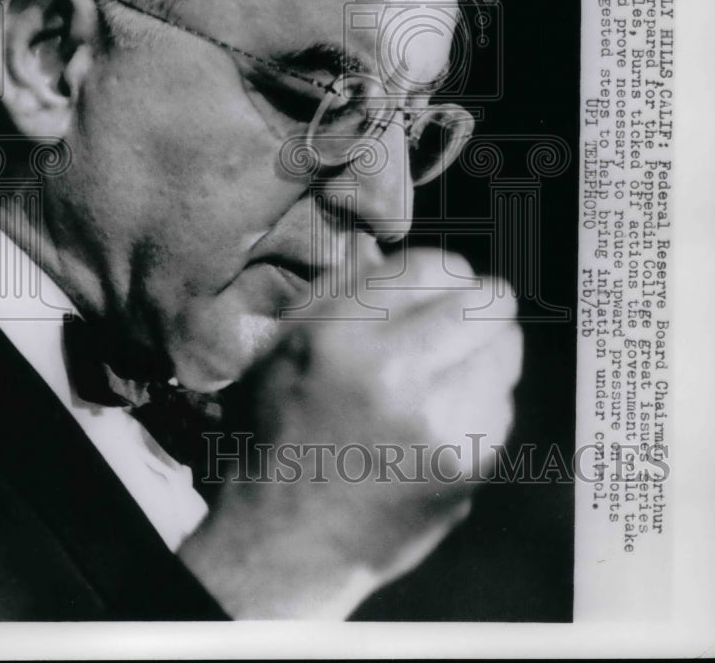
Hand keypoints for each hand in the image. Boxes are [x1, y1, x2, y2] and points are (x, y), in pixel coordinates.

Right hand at [179, 249, 522, 617]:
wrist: (289, 541)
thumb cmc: (283, 430)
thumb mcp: (286, 344)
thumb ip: (340, 288)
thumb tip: (389, 250)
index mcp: (343, 334)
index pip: (436, 266)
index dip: (444, 273)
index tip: (438, 288)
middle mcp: (395, 373)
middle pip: (489, 300)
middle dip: (479, 303)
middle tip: (461, 321)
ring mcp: (439, 424)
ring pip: (506, 349)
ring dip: (484, 352)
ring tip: (448, 374)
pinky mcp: (468, 465)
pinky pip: (504, 404)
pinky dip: (483, 403)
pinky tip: (444, 418)